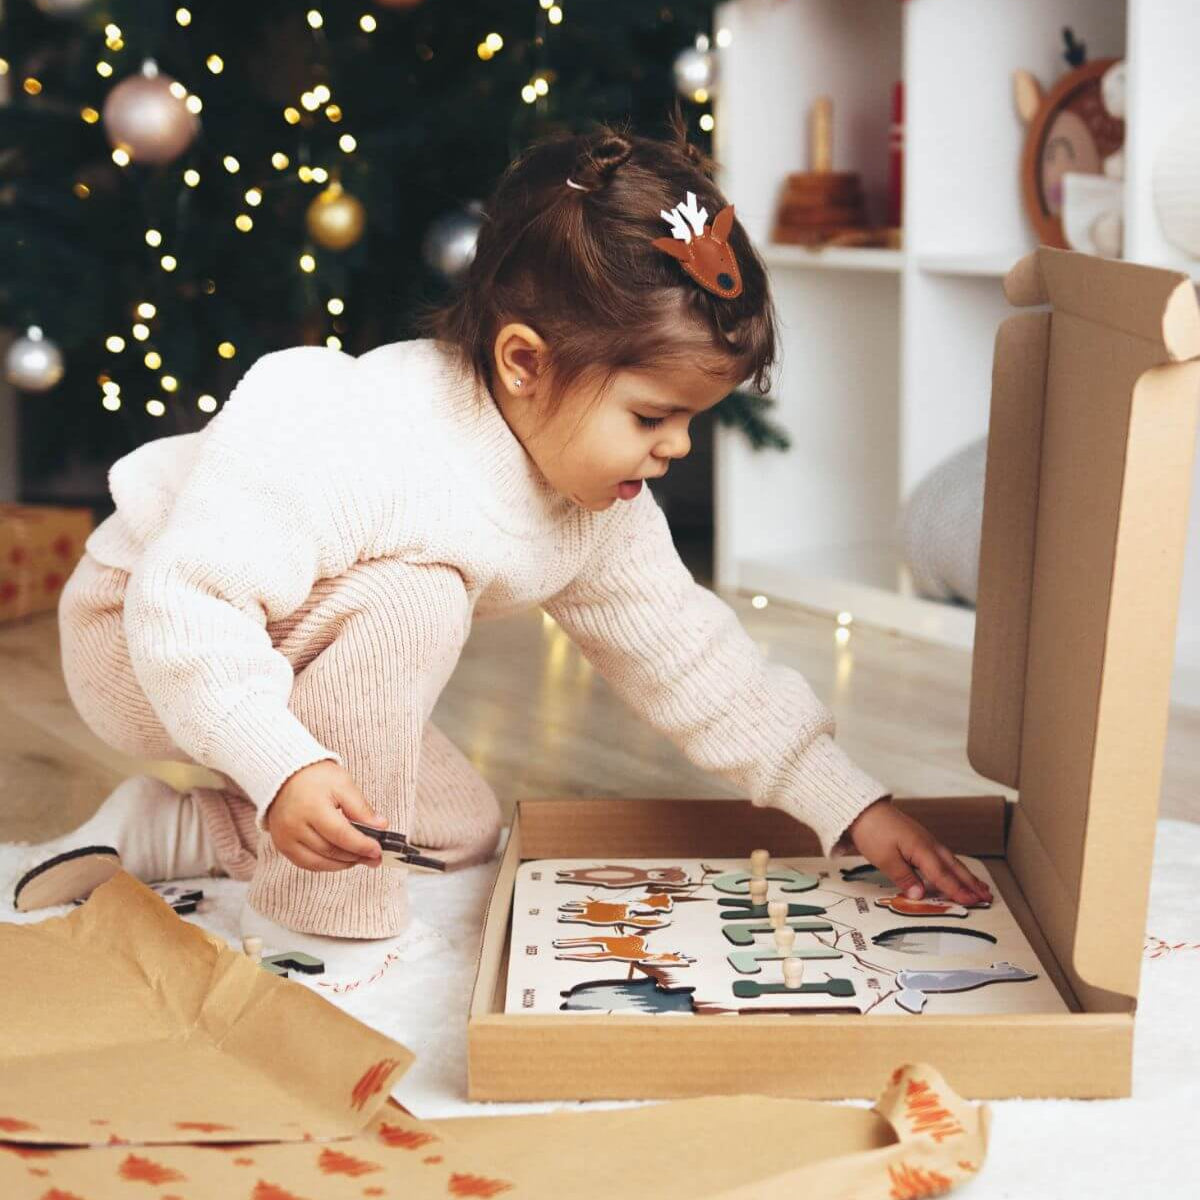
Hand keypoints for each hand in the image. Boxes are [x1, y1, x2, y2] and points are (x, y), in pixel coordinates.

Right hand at [264, 760, 387, 872]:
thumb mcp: (343, 784)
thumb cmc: (314, 777)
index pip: (341, 834)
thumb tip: (380, 826)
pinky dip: (326, 865)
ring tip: (360, 858)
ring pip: (319, 862)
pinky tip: (340, 859)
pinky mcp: (282, 845)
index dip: (362, 845)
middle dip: (356, 856)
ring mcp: (286, 838)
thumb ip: (361, 807)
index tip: (377, 850)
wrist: (284, 776)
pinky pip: (306, 864)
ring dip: (343, 864)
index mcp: (312, 807)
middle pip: (330, 851)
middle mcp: (295, 826)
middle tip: (374, 857)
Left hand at [843, 796, 993, 906]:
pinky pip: (942, 855)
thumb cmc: (872, 831)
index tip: (973, 902)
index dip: (958, 890)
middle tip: (987, 896)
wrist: (863, 809)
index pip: (943, 875)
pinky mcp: (919, 839)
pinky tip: (956, 870)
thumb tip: (920, 896)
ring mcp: (925, 840)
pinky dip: (953, 866)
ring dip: (966, 874)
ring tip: (980, 886)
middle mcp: (928, 844)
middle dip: (971, 883)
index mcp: (921, 849)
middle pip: (954, 867)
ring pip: (951, 860)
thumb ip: (905, 878)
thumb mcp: (884, 859)